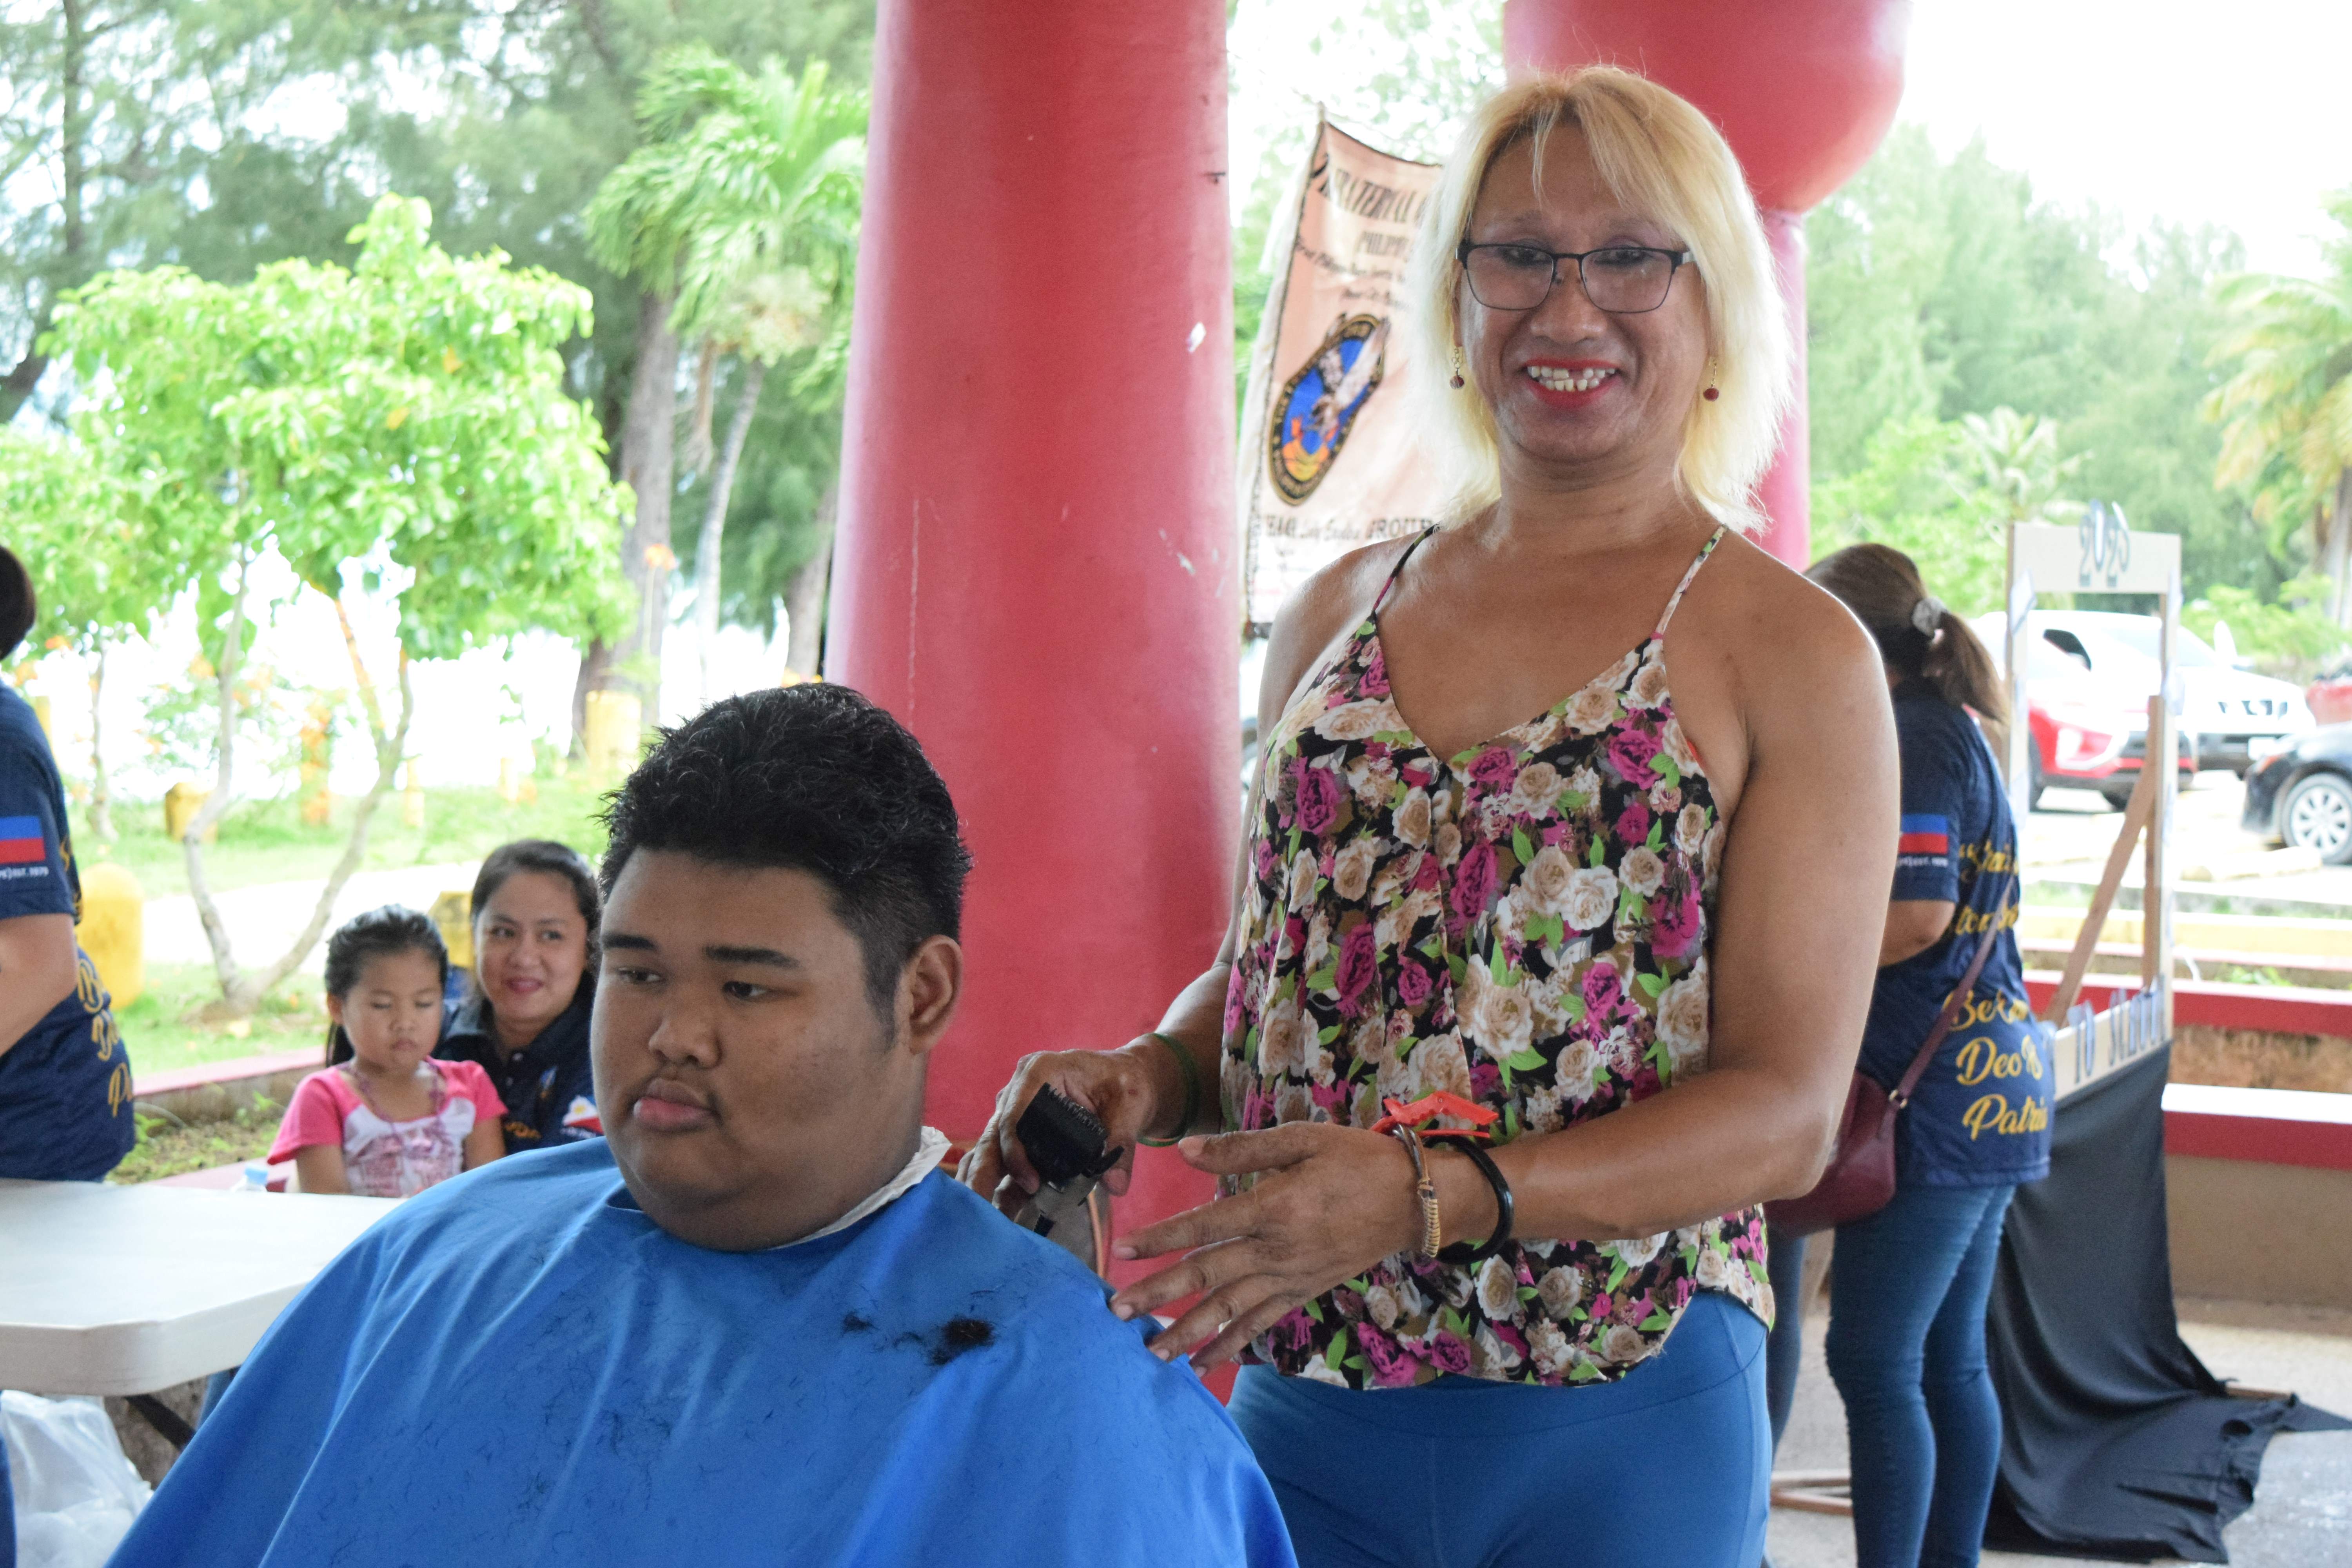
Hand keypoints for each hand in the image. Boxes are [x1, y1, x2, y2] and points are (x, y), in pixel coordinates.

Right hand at [955, 1043, 1169, 1216]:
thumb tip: (1114, 1184)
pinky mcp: (1023, 1136)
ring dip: (984, 1184)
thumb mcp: (1130, 1105)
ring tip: (978, 1220)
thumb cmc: (1125, 1083)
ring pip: (991, 1151)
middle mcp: (1019, 1091)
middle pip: (994, 1135)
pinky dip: (1001, 1187)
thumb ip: (1121, 1141)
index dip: (1016, 1150)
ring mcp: (1017, 1114)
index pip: (1016, 1113)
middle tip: (975, 1207)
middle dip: (981, 1172)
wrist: (1126, 1082)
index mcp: (1041, 1071)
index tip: (1031, 1184)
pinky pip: (1005, 1163)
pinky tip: (997, 1216)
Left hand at [1106, 1124, 1420, 1370]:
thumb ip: (1242, 1149)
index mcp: (1274, 1207)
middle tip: (1117, 1312)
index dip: (1161, 1237)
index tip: (1124, 1249)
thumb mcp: (1303, 1139)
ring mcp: (1291, 1276)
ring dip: (1188, 1332)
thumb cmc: (1358, 1160)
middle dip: (1159, 1295)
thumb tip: (1186, 1151)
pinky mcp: (1304, 1291)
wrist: (1416, 1200)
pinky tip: (1204, 1362)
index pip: (1204, 1225)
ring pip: (1230, 1309)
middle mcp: (1278, 1250)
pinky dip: (1232, 1344)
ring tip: (1152, 1352)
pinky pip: (1261, 1323)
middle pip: (1208, 1275)